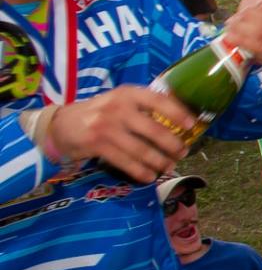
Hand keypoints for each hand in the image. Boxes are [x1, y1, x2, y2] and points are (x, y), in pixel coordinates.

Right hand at [48, 86, 193, 182]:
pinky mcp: (96, 144)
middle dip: (172, 144)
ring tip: (169, 166)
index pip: (158, 100)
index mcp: (128, 93)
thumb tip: (180, 119)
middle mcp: (118, 107)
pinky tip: (150, 176)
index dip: (178, 112)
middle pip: (153, 129)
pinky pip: (125, 161)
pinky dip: (140, 171)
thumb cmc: (100, 112)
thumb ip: (143, 106)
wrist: (61, 124)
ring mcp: (106, 126)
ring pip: (141, 149)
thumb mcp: (120, 101)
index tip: (192, 124)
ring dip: (159, 161)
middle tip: (183, 152)